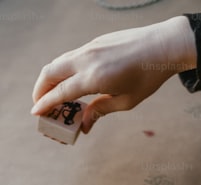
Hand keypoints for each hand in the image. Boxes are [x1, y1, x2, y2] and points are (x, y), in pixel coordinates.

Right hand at [31, 16, 195, 133]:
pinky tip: (70, 81)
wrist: (164, 45)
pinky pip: (71, 56)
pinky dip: (63, 70)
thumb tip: (84, 124)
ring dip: (50, 79)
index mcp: (94, 77)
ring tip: (53, 95)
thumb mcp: (126, 101)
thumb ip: (100, 110)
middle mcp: (87, 60)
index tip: (36, 114)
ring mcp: (90, 48)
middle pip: (50, 73)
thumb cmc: (148, 76)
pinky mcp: (95, 42)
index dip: (45, 105)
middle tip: (41, 105)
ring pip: (59, 62)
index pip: (60, 93)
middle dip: (40, 90)